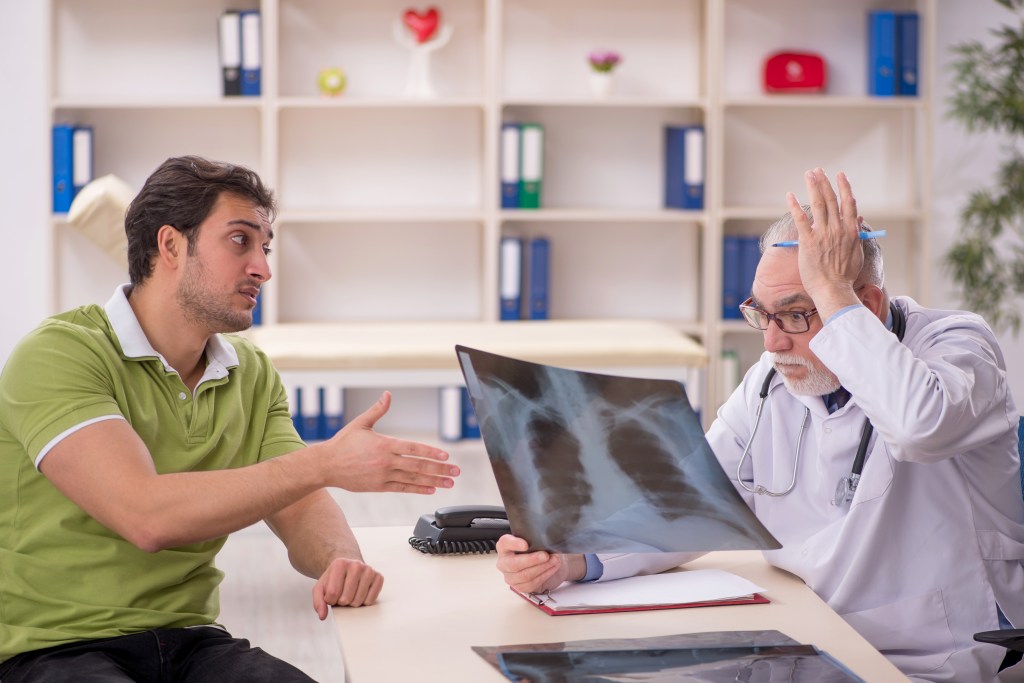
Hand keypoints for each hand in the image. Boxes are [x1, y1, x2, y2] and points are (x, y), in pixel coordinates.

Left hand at [312, 557, 383, 618]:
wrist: (348, 568)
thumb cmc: (334, 579)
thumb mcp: (320, 588)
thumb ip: (318, 602)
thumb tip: (322, 615)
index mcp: (340, 564)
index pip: (332, 594)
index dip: (330, 600)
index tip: (331, 594)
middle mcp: (356, 565)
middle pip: (346, 599)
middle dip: (341, 602)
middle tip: (342, 594)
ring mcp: (369, 570)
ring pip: (358, 601)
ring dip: (352, 603)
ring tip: (351, 594)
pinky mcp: (379, 577)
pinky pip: (371, 600)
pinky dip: (364, 602)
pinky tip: (360, 593)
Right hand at [320, 391, 458, 493]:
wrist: (326, 465)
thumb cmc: (343, 443)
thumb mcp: (360, 423)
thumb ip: (377, 409)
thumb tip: (387, 394)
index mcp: (384, 445)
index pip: (413, 449)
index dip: (431, 452)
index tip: (446, 456)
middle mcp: (386, 462)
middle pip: (418, 466)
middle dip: (440, 469)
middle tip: (456, 472)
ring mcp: (383, 476)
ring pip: (413, 479)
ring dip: (433, 481)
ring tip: (449, 483)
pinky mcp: (378, 487)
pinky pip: (402, 488)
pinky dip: (417, 489)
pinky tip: (430, 489)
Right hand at [495, 534, 585, 593]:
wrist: (543, 562)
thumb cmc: (535, 548)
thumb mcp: (534, 540)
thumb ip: (535, 539)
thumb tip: (546, 541)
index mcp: (504, 547)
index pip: (505, 543)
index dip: (514, 544)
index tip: (526, 545)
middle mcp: (504, 563)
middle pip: (514, 564)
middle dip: (532, 560)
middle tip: (545, 555)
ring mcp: (511, 577)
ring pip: (525, 575)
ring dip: (542, 567)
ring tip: (553, 560)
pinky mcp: (520, 587)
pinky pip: (532, 583)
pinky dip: (545, 574)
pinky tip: (552, 568)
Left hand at [786, 167, 863, 317]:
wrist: (833, 289)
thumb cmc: (845, 275)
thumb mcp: (857, 253)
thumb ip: (856, 234)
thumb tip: (858, 219)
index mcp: (850, 230)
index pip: (849, 203)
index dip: (844, 187)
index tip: (839, 175)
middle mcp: (838, 228)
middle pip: (831, 199)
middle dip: (824, 182)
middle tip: (818, 170)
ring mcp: (823, 233)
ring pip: (818, 204)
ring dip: (813, 186)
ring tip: (809, 174)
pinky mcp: (808, 240)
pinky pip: (800, 218)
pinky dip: (795, 205)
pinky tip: (789, 195)